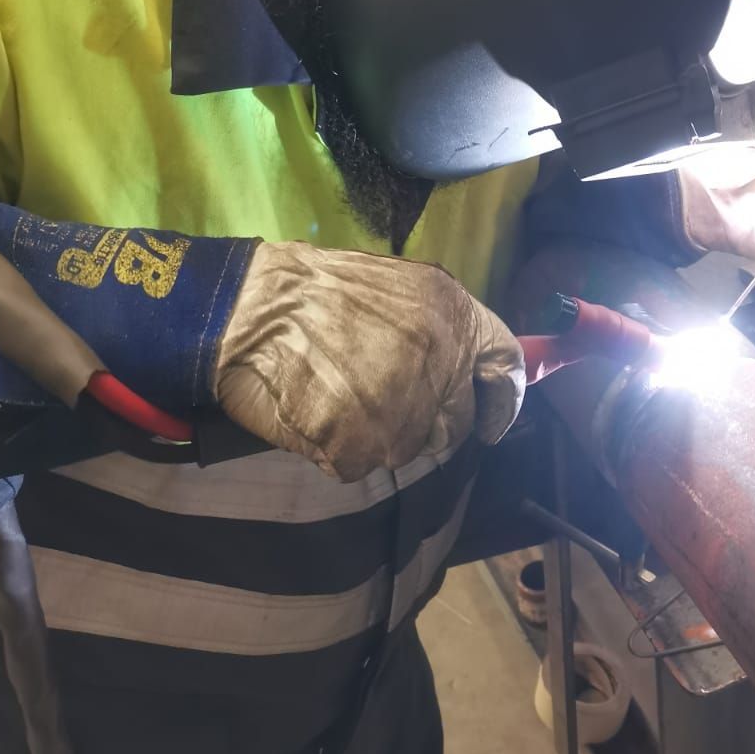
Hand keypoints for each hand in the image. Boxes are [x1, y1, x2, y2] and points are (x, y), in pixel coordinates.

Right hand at [215, 243, 524, 480]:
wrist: (250, 306)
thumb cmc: (316, 294)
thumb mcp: (399, 290)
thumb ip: (439, 331)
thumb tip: (462, 374)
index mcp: (453, 313)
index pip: (505, 364)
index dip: (501, 400)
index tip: (488, 422)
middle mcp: (441, 358)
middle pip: (454, 422)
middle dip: (423, 423)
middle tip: (377, 401)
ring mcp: (404, 405)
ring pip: (405, 447)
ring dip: (375, 436)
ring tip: (336, 397)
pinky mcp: (364, 440)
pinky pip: (358, 463)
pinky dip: (335, 449)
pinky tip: (314, 414)